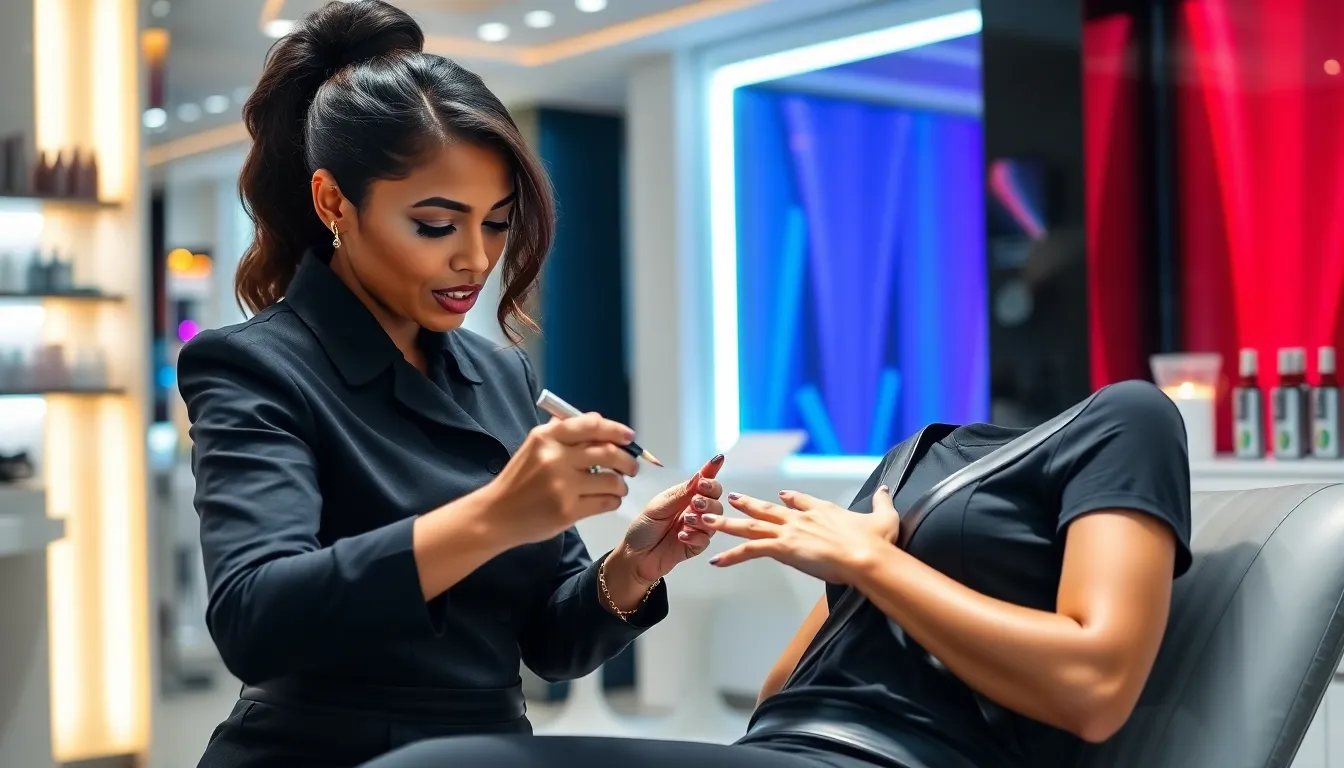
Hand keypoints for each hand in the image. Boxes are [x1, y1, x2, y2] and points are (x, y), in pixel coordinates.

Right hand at [487, 413, 641, 545]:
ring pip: (611, 480)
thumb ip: (561, 432)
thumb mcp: (533, 447)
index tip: (629, 437)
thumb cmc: (518, 481)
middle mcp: (555, 458)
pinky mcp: (567, 511)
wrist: (496, 515)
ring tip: (618, 487)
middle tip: (632, 467)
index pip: (592, 425)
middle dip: (628, 460)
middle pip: (608, 452)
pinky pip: (605, 502)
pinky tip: (609, 500)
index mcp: (547, 437)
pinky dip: (613, 501)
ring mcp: (562, 486)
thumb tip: (597, 420)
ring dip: (621, 484)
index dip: (616, 430)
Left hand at [618, 454, 725, 581]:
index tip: (717, 461)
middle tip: (696, 501)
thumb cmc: (643, 529)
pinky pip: (706, 539)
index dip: (711, 470)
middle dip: (709, 496)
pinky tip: (681, 536)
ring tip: (687, 520)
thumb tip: (699, 476)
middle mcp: (693, 510)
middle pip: (715, 498)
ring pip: (715, 518)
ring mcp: (697, 527)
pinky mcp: (696, 545)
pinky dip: (695, 536)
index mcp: (684, 496)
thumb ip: (680, 494)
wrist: (634, 556)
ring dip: (703, 516)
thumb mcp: (657, 507)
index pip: (703, 481)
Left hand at [701, 486, 899, 583]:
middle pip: (767, 509)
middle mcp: (801, 518)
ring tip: (705, 521)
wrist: (867, 557)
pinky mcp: (783, 548)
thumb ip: (882, 503)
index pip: (801, 501)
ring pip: (750, 526)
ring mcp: (789, 532)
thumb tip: (886, 489)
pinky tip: (715, 561)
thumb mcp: (883, 518)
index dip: (790, 499)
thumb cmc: (876, 542)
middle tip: (731, 498)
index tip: (782, 496)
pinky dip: (731, 556)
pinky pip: (750, 551)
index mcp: (823, 510)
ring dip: (726, 524)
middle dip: (747, 504)